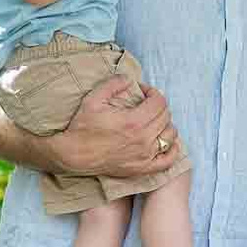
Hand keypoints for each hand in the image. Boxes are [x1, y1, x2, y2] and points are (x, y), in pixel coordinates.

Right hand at [52, 75, 174, 179]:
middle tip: (146, 103)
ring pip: (170, 135)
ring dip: (165, 123)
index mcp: (134, 121)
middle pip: (165, 116)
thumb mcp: (93, 98)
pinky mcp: (142, 168)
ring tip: (154, 120)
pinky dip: (172, 149)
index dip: (153, 92)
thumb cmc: (82, 127)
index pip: (159, 102)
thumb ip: (113, 83)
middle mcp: (143, 139)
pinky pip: (168, 160)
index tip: (143, 91)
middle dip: (158, 105)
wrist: (74, 155)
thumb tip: (129, 78)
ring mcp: (144, 156)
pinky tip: (166, 141)